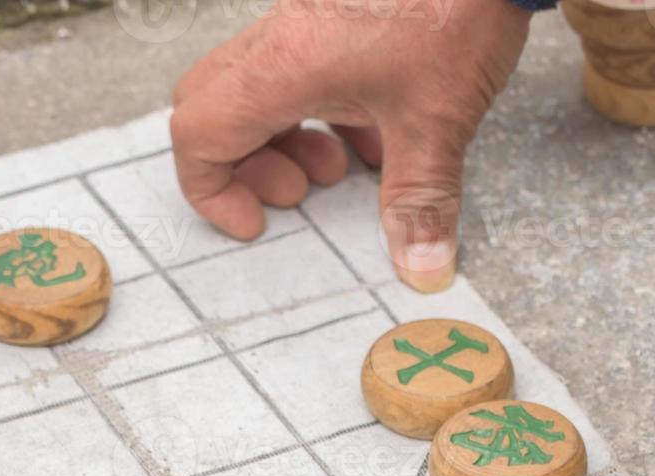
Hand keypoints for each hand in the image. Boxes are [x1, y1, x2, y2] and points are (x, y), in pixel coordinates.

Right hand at [170, 0, 530, 291]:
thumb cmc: (456, 9)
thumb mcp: (438, 120)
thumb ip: (420, 199)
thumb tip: (423, 270)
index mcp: (281, 68)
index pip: (198, 134)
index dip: (212, 191)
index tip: (254, 221)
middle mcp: (276, 41)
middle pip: (210, 110)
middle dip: (242, 166)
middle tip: (296, 193)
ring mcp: (299, 23)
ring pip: (251, 91)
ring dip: (281, 142)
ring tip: (337, 168)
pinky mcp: (328, 15)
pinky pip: (293, 71)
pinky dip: (313, 112)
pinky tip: (373, 132)